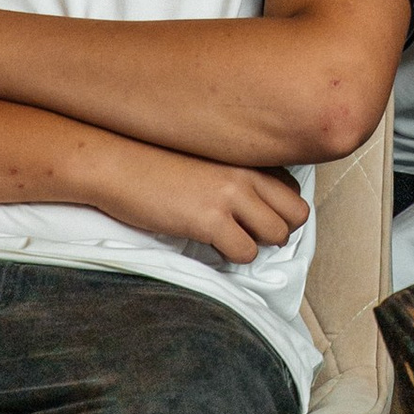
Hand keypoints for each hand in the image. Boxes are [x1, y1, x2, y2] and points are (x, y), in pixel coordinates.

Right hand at [77, 136, 308, 269]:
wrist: (117, 164)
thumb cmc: (154, 163)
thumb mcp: (205, 159)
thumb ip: (234, 175)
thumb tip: (254, 205)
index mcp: (245, 157)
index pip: (293, 188)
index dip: (278, 209)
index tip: (257, 216)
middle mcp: (246, 173)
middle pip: (296, 214)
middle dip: (278, 230)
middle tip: (249, 234)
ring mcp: (230, 196)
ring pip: (277, 235)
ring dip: (255, 244)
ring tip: (228, 240)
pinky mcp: (210, 220)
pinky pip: (245, 253)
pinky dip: (231, 256)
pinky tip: (209, 245)